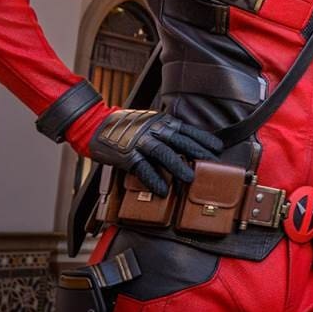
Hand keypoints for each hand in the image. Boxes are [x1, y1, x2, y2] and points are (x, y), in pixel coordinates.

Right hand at [87, 108, 222, 195]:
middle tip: (212, 163)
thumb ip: (165, 129)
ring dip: (178, 166)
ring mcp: (139, 142)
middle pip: (180, 141)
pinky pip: (142, 168)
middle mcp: (153, 130)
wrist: (95, 125)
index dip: (203, 139)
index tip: (218, 148)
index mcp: (161, 122)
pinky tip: (163, 190)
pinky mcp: (126, 155)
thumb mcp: (149, 122)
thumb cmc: (126, 126)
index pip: (187, 130)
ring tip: (190, 178)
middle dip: (197, 152)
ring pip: (163, 153)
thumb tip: (185, 141)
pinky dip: (153, 179)